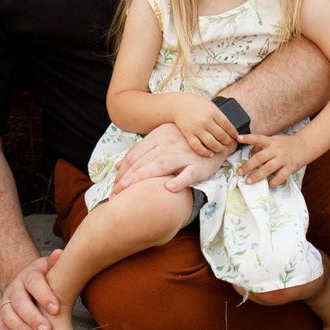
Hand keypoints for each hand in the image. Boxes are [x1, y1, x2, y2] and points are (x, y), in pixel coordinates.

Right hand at [0, 250, 62, 329]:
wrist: (22, 282)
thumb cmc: (42, 279)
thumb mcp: (49, 268)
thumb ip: (54, 263)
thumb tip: (60, 254)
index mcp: (28, 275)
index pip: (34, 283)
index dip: (44, 296)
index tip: (56, 309)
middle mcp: (14, 289)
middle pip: (20, 302)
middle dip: (33, 317)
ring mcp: (5, 303)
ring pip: (8, 315)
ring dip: (20, 328)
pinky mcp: (1, 316)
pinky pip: (1, 327)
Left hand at [112, 123, 227, 195]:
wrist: (215, 136)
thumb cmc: (184, 141)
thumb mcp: (161, 140)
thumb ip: (141, 152)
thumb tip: (118, 166)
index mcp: (158, 136)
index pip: (135, 154)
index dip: (123, 171)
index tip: (114, 185)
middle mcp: (169, 143)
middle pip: (144, 161)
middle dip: (127, 178)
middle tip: (114, 194)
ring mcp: (184, 153)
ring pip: (160, 165)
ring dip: (143, 177)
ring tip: (129, 190)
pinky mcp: (198, 164)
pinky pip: (188, 173)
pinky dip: (179, 180)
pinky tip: (169, 189)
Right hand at [173, 96, 240, 158]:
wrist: (177, 105)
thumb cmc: (195, 103)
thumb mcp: (209, 104)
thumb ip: (218, 114)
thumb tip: (229, 127)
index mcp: (213, 112)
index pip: (228, 126)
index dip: (233, 133)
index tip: (235, 135)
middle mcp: (205, 121)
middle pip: (221, 136)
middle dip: (228, 142)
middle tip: (230, 143)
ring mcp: (197, 129)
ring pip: (212, 144)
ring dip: (219, 149)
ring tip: (223, 149)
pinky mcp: (189, 135)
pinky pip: (198, 147)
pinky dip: (205, 153)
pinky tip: (210, 154)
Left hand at [239, 131, 311, 186]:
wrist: (304, 146)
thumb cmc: (285, 144)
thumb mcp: (273, 140)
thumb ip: (261, 146)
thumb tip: (250, 153)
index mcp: (271, 141)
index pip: (258, 138)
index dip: (248, 138)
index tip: (238, 138)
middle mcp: (276, 149)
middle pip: (260, 157)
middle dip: (248, 165)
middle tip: (240, 172)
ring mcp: (283, 159)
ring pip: (269, 168)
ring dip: (258, 175)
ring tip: (249, 181)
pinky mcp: (290, 167)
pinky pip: (280, 177)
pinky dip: (273, 182)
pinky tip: (267, 185)